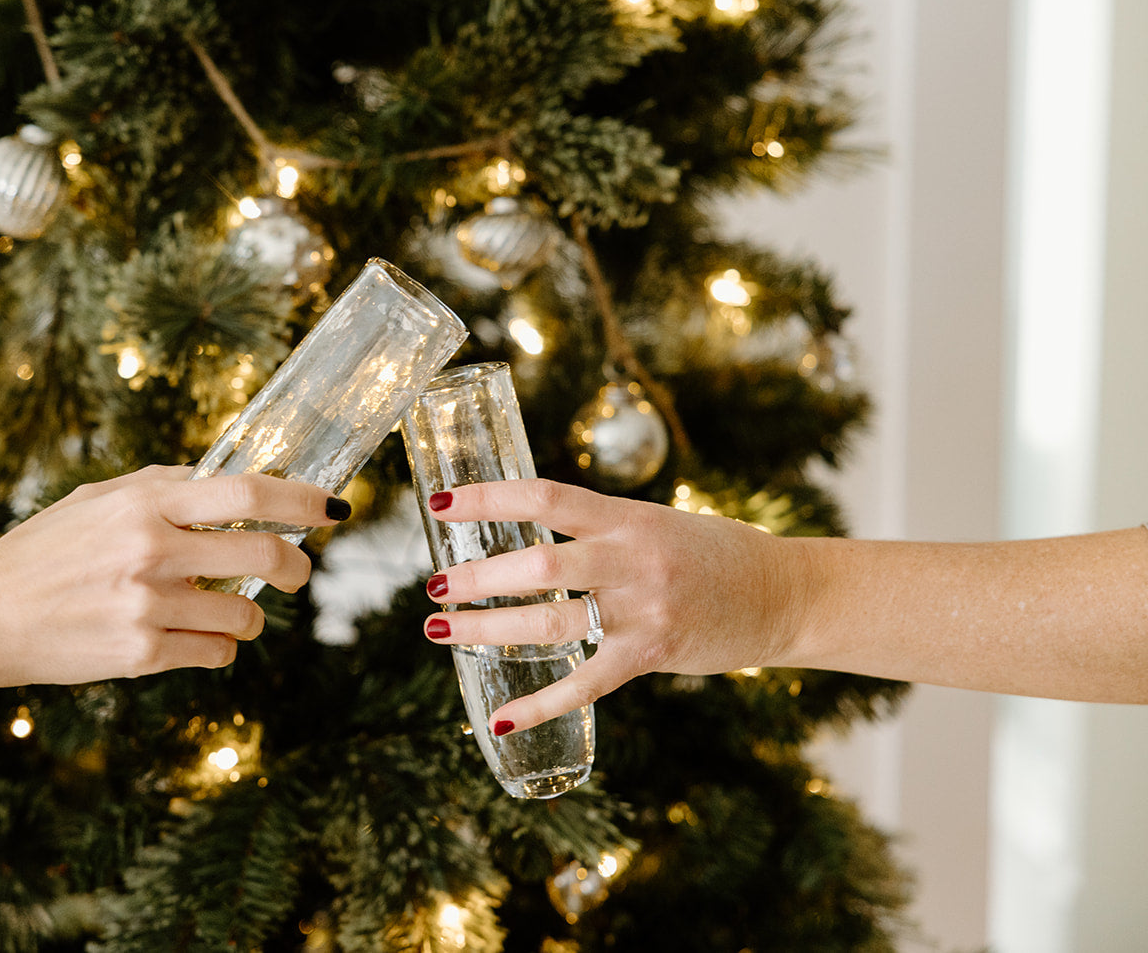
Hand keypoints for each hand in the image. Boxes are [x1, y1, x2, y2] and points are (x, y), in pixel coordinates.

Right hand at [0, 465, 348, 695]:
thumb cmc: (43, 553)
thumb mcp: (97, 499)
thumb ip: (162, 488)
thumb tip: (229, 483)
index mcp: (144, 504)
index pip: (246, 492)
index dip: (301, 500)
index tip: (334, 508)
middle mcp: (152, 551)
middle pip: (264, 553)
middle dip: (295, 566)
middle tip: (297, 572)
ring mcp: (149, 606)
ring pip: (245, 614)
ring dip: (250, 615)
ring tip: (228, 610)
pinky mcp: (142, 654)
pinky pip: (216, 653)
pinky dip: (218, 646)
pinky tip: (195, 637)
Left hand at [422, 479, 808, 733]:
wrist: (783, 594)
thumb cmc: (713, 554)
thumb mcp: (654, 523)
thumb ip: (599, 530)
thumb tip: (528, 531)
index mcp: (626, 517)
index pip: (546, 497)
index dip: (490, 498)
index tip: (441, 504)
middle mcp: (631, 559)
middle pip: (540, 563)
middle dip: (478, 577)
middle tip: (433, 584)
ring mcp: (643, 609)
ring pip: (551, 620)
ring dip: (488, 628)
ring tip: (441, 630)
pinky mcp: (652, 654)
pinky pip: (586, 682)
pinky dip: (540, 704)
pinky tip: (500, 718)